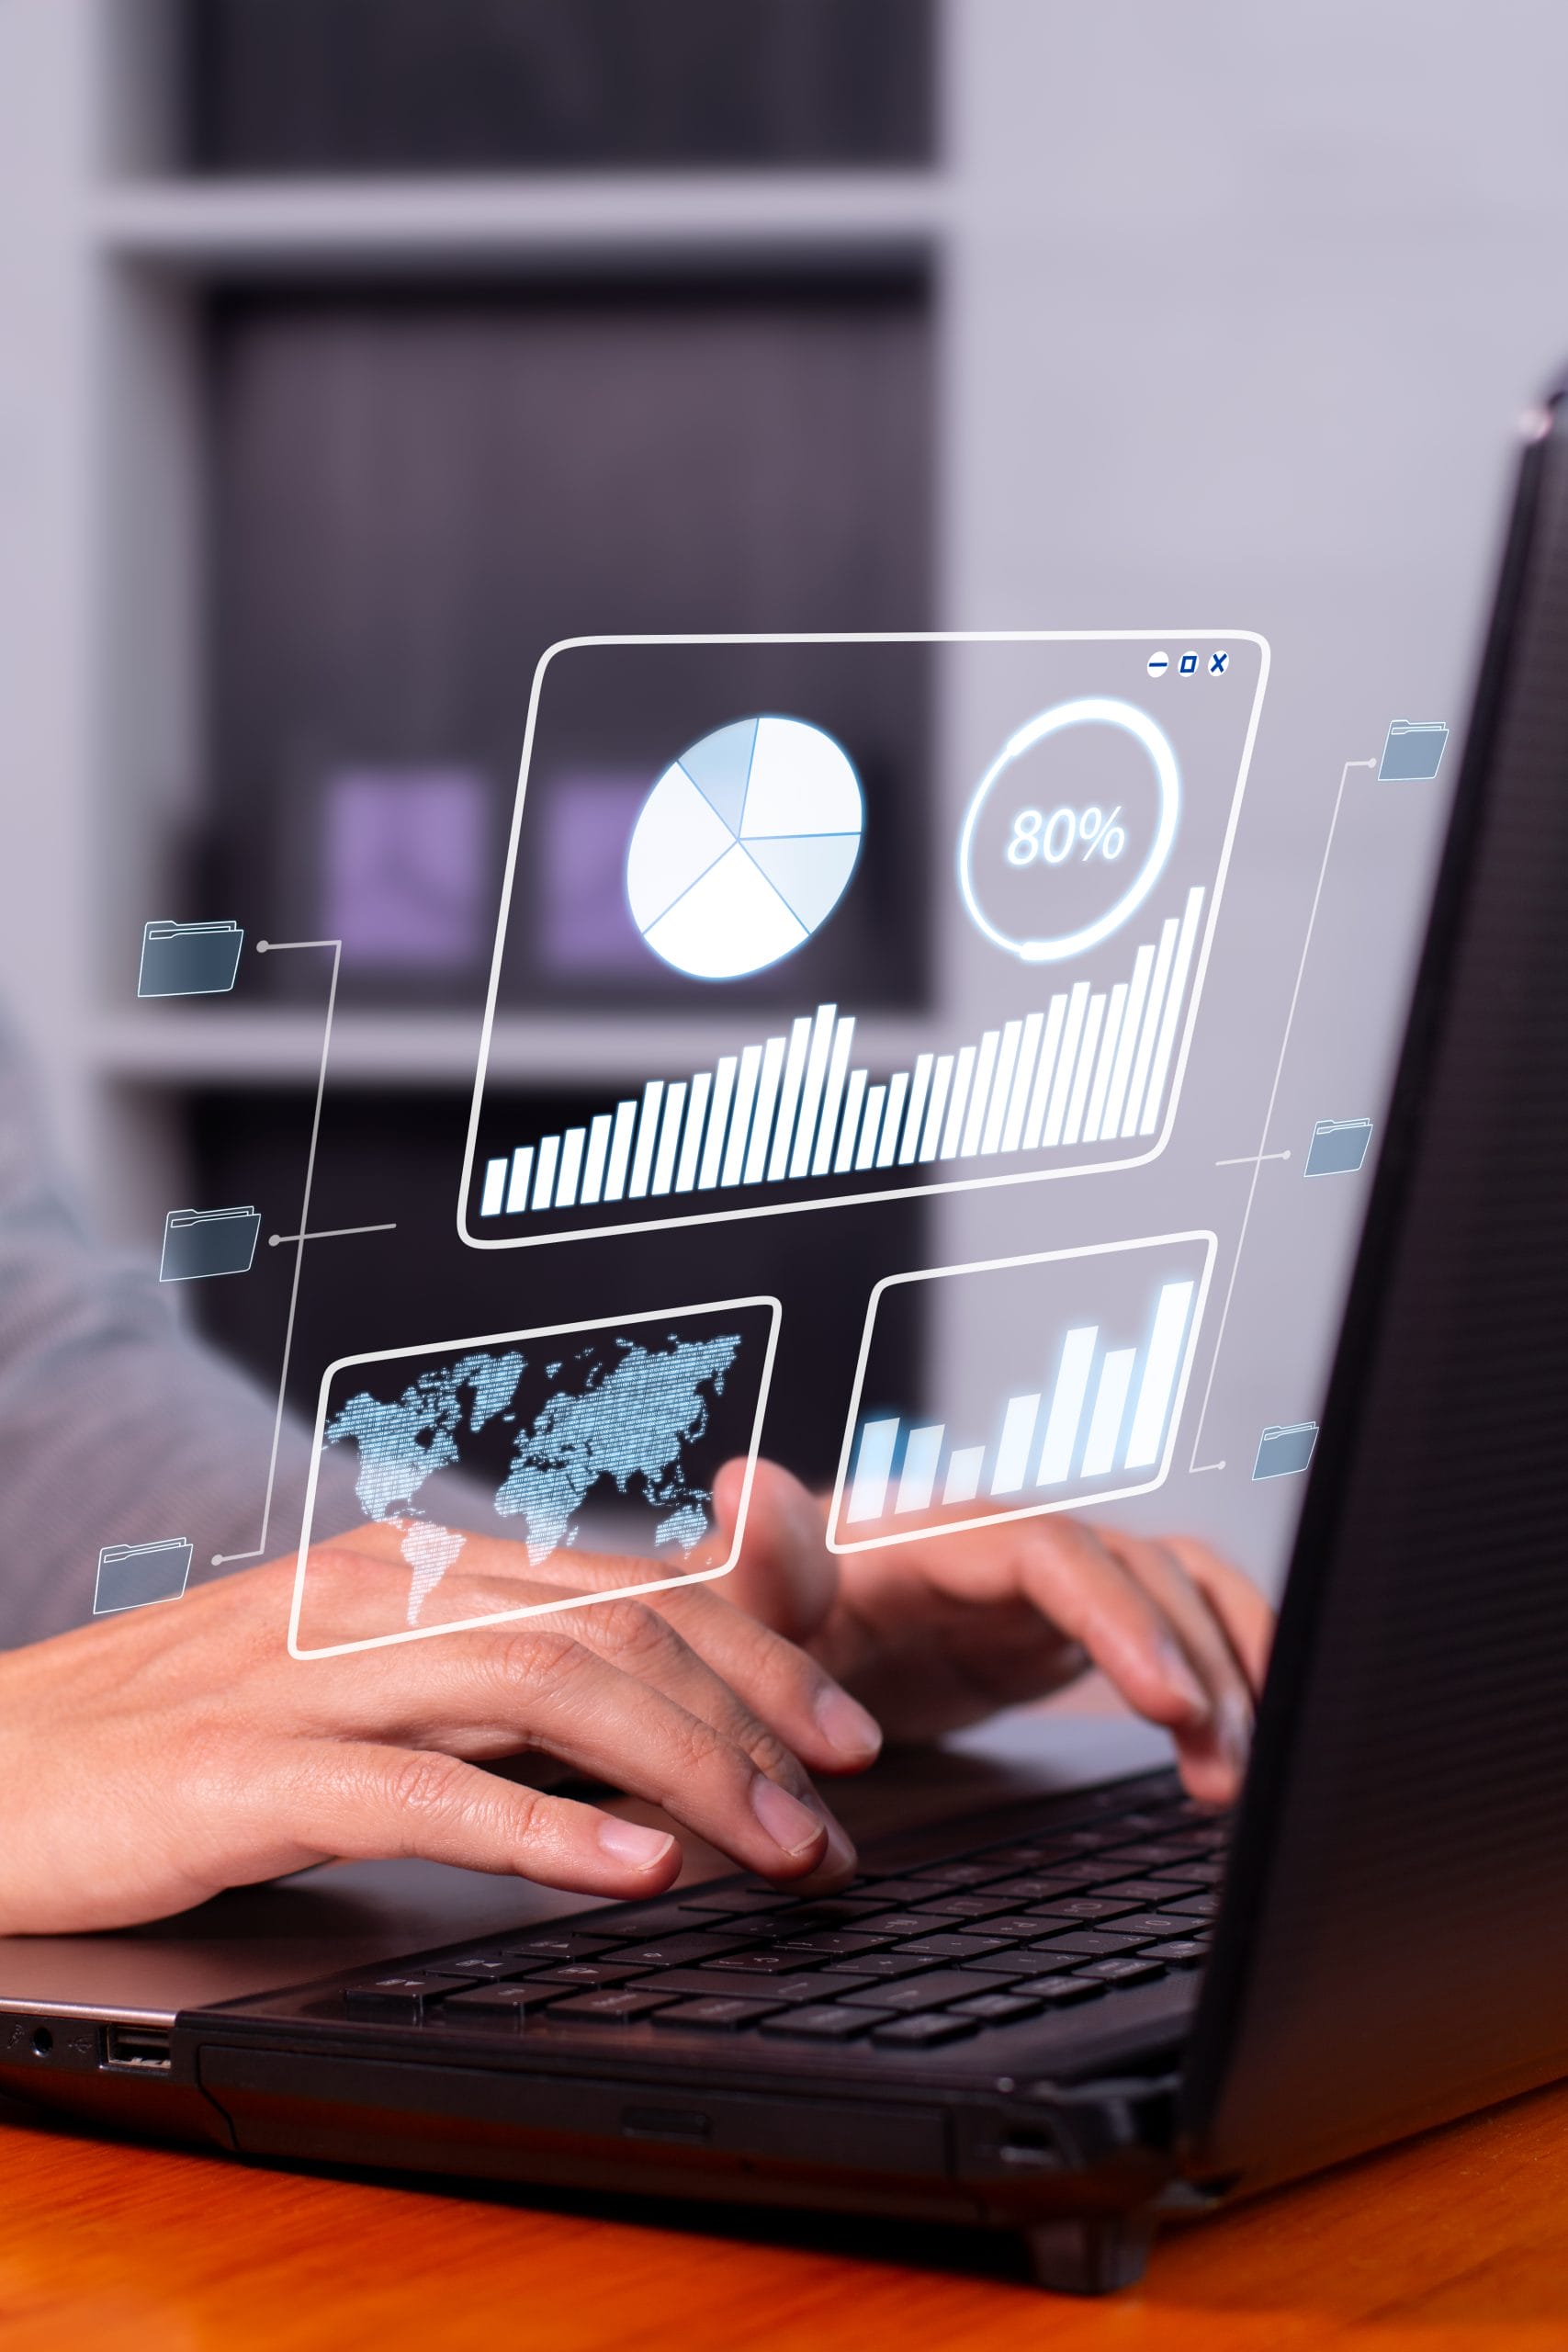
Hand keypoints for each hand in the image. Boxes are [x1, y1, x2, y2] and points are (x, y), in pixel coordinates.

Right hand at [0, 1525, 882, 1933]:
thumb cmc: (181, 1733)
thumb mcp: (361, 1684)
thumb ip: (496, 1677)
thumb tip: (645, 1706)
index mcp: (413, 1564)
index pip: (624, 1583)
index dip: (756, 1652)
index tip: (846, 1729)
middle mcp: (379, 1594)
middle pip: (614, 1625)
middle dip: (753, 1715)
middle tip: (842, 1805)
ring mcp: (310, 1674)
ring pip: (544, 1685)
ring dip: (688, 1768)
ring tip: (778, 1844)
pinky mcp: (243, 1770)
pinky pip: (421, 1790)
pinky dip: (544, 1829)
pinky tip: (632, 1872)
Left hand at [715, 1461, 1273, 1805]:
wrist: (749, 1642)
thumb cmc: (738, 1626)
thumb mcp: (732, 1614)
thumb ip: (753, 1566)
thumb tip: (745, 1485)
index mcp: (925, 1534)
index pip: (1047, 1551)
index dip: (1117, 1617)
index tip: (1168, 1699)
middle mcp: (997, 1543)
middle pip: (1129, 1571)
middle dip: (1192, 1661)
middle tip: (1224, 1762)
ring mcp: (1037, 1584)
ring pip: (1167, 1597)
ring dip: (1219, 1673)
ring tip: (1233, 1776)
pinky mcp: (1060, 1628)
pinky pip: (1168, 1626)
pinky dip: (1223, 1663)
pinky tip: (1245, 1740)